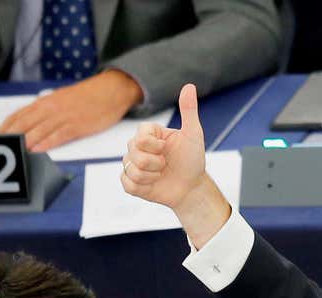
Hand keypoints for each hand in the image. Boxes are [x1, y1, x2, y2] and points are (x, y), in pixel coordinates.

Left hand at [0, 69, 143, 152]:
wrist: (111, 89)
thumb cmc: (88, 97)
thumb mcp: (62, 100)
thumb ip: (47, 111)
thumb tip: (33, 124)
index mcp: (45, 102)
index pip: (18, 116)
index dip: (4, 128)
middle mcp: (50, 108)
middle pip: (24, 123)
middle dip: (9, 137)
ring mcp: (64, 116)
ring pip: (38, 130)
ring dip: (25, 142)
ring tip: (13, 153)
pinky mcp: (77, 125)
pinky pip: (58, 135)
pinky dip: (46, 142)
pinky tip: (37, 150)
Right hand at [123, 83, 228, 245]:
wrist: (191, 187)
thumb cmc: (192, 160)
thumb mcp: (193, 134)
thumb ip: (188, 110)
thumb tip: (189, 85)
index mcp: (148, 133)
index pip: (140, 135)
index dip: (154, 145)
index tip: (166, 149)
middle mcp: (137, 147)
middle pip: (133, 152)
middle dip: (154, 162)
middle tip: (166, 164)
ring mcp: (132, 164)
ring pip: (130, 169)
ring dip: (151, 175)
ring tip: (161, 175)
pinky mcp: (131, 182)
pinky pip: (127, 183)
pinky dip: (143, 186)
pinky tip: (153, 185)